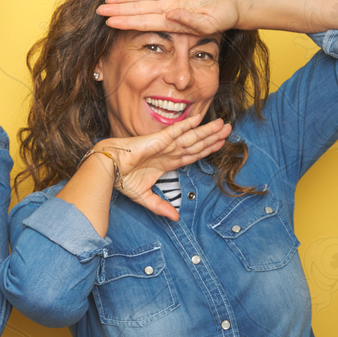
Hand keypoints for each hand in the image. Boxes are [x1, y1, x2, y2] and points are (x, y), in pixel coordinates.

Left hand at [97, 0, 242, 34]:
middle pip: (137, 9)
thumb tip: (170, 16)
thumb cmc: (222, 18)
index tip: (109, 22)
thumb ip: (189, 21)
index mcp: (171, 20)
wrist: (234, 4)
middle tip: (98, 11)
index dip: (125, 21)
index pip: (142, 21)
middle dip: (118, 10)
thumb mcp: (208, 24)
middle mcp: (167, 7)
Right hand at [98, 116, 230, 219]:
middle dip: (213, 137)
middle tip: (229, 129)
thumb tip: (175, 219)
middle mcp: (169, 152)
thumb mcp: (144, 197)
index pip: (192, 156)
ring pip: (192, 137)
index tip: (220, 144)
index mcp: (166, 163)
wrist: (108, 168)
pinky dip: (189, 124)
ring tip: (224, 124)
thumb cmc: (121, 179)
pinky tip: (201, 118)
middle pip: (197, 144)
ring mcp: (165, 145)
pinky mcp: (159, 140)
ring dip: (208, 131)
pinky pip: (177, 130)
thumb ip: (160, 206)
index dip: (207, 150)